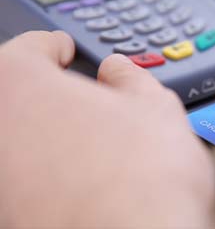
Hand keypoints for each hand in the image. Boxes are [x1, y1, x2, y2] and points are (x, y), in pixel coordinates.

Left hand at [0, 31, 214, 227]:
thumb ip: (130, 77)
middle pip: (18, 95)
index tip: (65, 51)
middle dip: (51, 92)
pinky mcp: (10, 214)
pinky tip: (84, 181)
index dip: (54, 46)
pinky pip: (24, 179)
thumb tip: (119, 72)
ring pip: (20, 139)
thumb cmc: (144, 180)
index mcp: (20, 86)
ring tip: (93, 145)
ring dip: (51, 133)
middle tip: (86, 99)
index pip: (29, 48)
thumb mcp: (155, 105)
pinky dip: (49, 172)